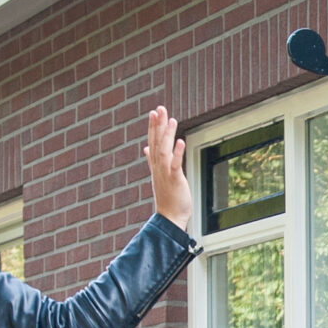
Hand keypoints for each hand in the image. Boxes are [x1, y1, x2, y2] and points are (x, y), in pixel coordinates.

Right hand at [144, 106, 191, 230]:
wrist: (169, 218)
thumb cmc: (167, 198)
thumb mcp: (159, 176)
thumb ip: (152, 160)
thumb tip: (146, 149)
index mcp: (155, 166)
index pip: (152, 142)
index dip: (152, 127)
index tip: (153, 113)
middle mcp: (158, 168)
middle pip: (157, 143)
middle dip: (158, 125)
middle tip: (160, 108)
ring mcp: (165, 173)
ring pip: (164, 150)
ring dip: (167, 135)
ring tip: (171, 119)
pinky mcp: (174, 180)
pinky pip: (175, 164)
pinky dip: (177, 153)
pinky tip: (180, 141)